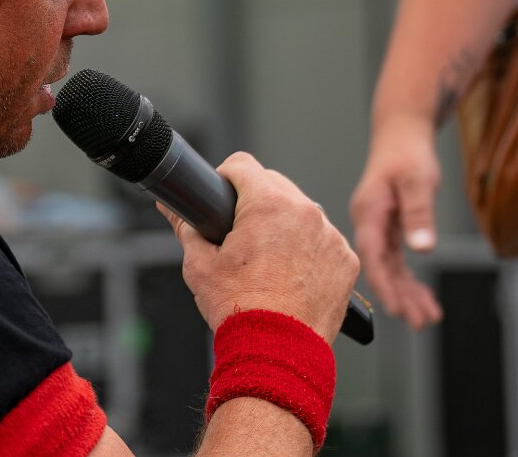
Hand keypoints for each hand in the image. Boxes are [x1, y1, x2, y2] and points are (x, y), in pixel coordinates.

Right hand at [164, 152, 359, 340]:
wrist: (277, 353)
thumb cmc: (241, 311)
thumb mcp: (200, 266)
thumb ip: (186, 228)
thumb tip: (172, 209)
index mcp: (268, 205)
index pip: (242, 165)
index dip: (225, 177)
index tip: (221, 195)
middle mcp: (305, 212)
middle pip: (275, 185)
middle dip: (256, 201)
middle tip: (240, 233)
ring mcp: (329, 235)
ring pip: (302, 212)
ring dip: (285, 224)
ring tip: (267, 258)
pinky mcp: (345, 259)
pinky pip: (324, 240)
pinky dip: (310, 249)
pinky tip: (292, 273)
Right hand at [349, 118, 443, 327]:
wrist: (401, 133)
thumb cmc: (407, 152)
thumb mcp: (418, 180)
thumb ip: (419, 214)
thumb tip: (422, 250)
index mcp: (368, 212)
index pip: (372, 256)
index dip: (383, 284)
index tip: (396, 309)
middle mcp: (369, 224)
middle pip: (381, 268)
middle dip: (400, 297)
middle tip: (420, 321)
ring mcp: (378, 228)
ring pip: (390, 268)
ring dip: (407, 293)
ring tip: (427, 317)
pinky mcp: (389, 229)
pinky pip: (397, 261)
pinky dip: (409, 279)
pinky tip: (423, 297)